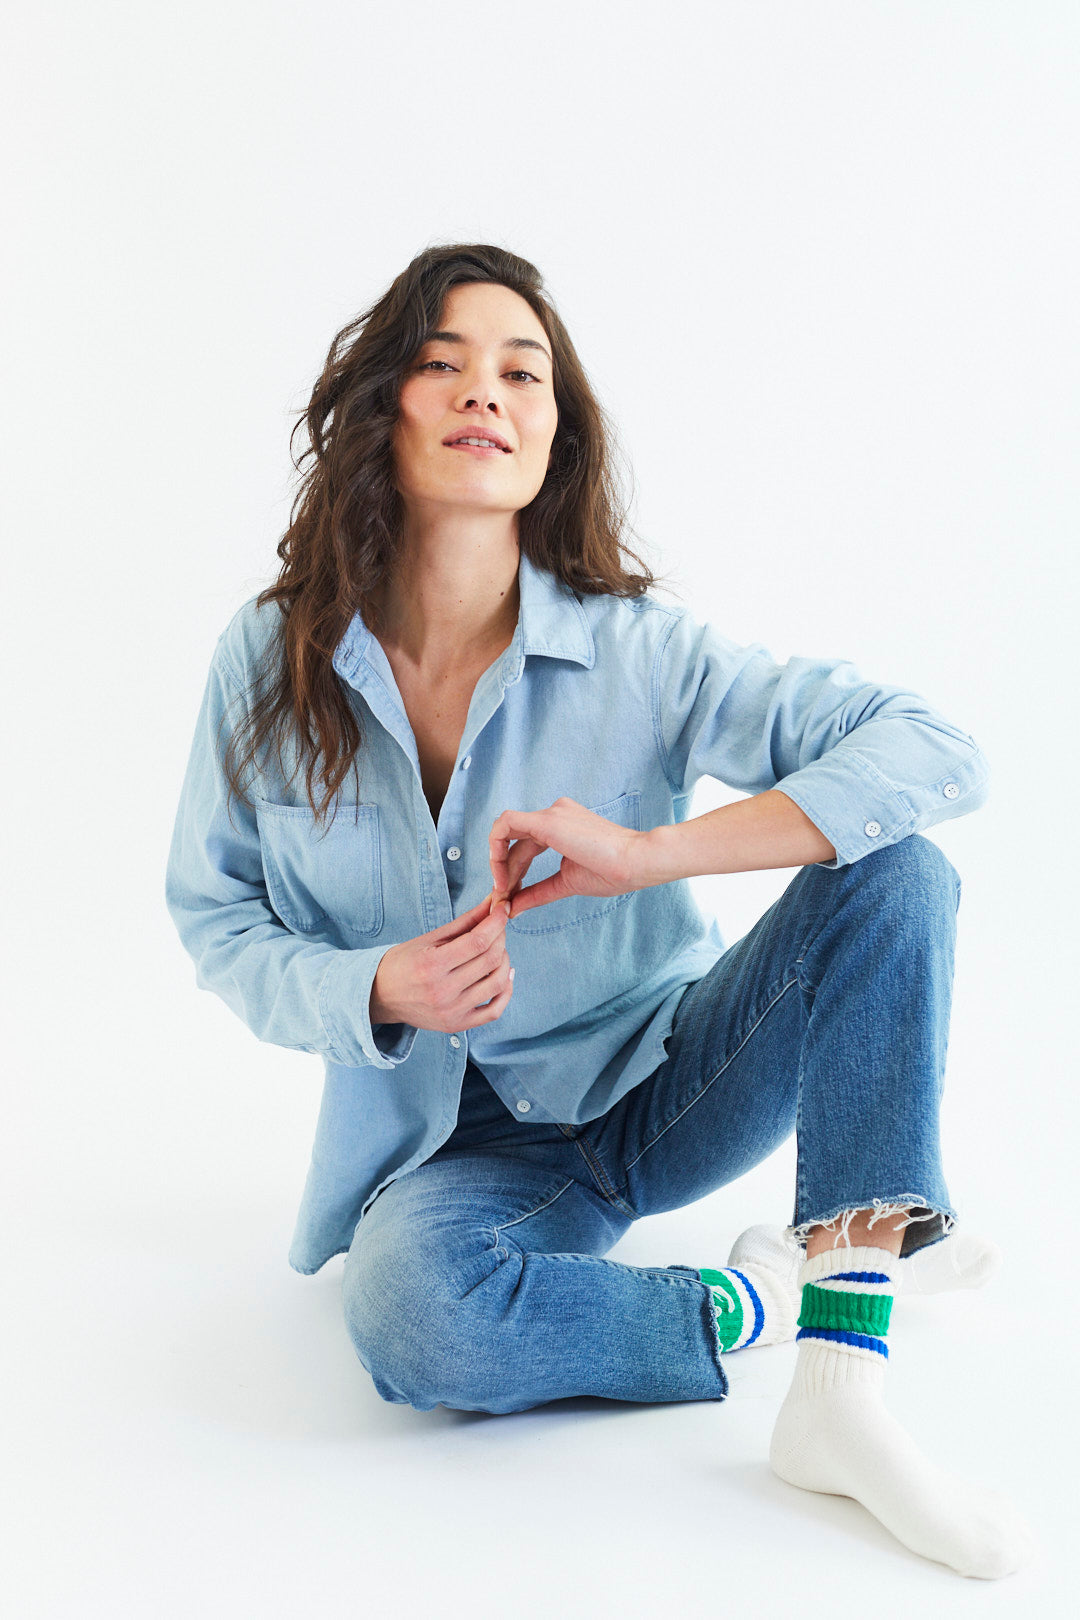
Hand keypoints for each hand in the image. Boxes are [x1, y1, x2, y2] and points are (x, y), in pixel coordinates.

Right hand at [370, 893, 514, 1033]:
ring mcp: (451, 1011)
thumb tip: (493, 903)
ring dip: (505, 961)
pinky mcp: (457, 1025)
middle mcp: (442, 991)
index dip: (496, 922)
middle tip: (498, 928)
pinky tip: (503, 976)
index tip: (503, 909)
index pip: (478, 941)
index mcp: (431, 965)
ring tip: (497, 951)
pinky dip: (505, 991)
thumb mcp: (430, 938)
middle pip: (490, 960)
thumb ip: (465, 922)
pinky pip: (494, 1011)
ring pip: (496, 983)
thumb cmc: (404, 962)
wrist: (380, 996)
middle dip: (501, 938)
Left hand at [488, 796, 651, 920]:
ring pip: (507, 832)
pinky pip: (506, 824)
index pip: (526, 847)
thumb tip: (513, 908)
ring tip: (503, 892)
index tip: (511, 896)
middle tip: (502, 900)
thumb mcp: (566, 883)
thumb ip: (537, 892)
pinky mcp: (548, 820)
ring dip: (498, 864)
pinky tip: (501, 875)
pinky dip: (495, 848)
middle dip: (503, 872)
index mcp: (562, 826)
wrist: (637, 863)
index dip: (512, 872)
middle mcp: (554, 813)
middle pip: (515, 843)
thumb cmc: (613, 872)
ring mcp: (551, 813)